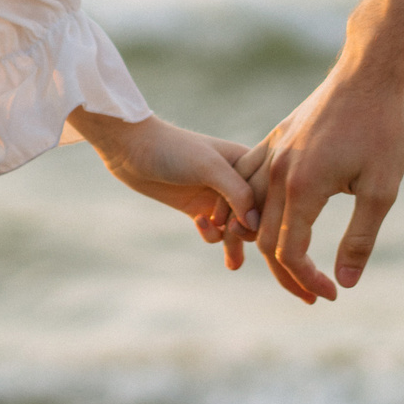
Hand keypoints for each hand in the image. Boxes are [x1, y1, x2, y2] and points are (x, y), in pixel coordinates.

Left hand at [68, 108, 257, 237]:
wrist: (133, 150)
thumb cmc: (174, 149)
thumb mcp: (209, 167)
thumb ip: (237, 193)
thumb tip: (257, 225)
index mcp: (249, 162)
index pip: (271, 195)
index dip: (264, 213)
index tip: (244, 221)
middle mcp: (237, 180)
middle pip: (257, 216)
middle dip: (246, 229)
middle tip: (230, 233)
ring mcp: (218, 197)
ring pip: (238, 229)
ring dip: (232, 242)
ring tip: (227, 253)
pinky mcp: (199, 209)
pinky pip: (216, 233)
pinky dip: (212, 236)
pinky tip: (199, 224)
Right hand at [227, 0, 403, 303]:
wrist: (368, 73)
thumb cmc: (382, 130)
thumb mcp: (382, 189)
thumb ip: (359, 238)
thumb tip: (345, 283)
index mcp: (303, 188)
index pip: (289, 251)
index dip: (306, 280)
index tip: (330, 295)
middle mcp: (278, 171)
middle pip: (263, 237)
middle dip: (285, 272)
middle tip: (312, 292)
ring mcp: (272, 152)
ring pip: (249, 210)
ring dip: (261, 243)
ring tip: (287, 266)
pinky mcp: (274, 139)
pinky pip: (247, 177)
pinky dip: (245, 206)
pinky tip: (256, 221)